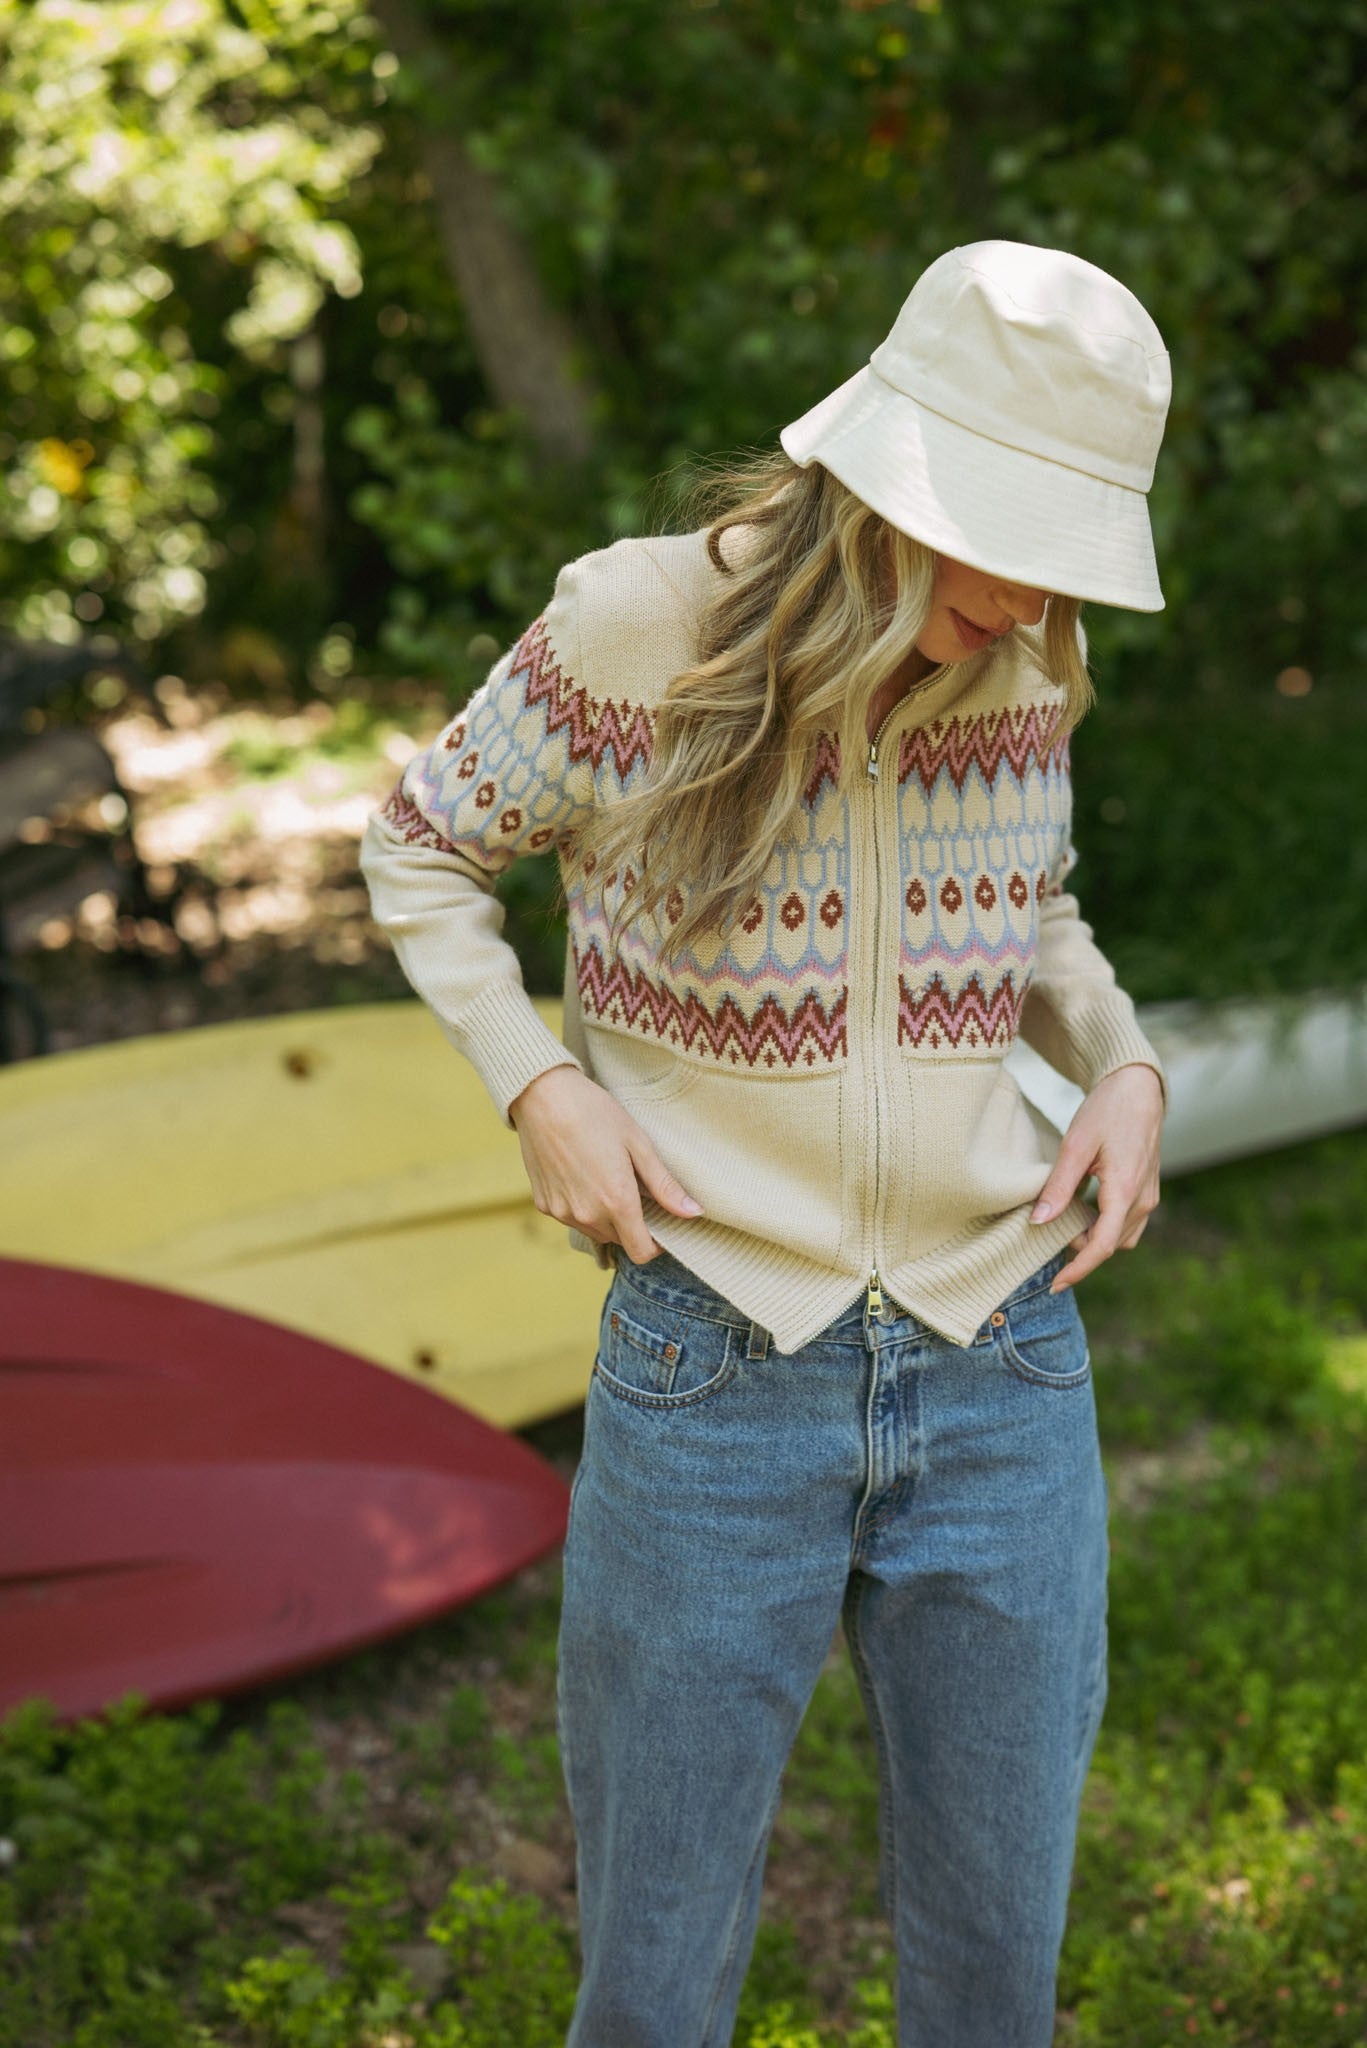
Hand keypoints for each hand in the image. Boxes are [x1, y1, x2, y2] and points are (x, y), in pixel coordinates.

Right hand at [507, 1064, 702, 1263]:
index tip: (659, 1223)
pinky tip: (581, 1174)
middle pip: (619, 1240)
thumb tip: (693, 1213)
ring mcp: (562, 1212)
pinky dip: (581, 1206)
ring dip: (606, 1217)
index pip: (641, 1252)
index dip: (655, 1244)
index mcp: (616, 1202)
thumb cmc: (595, 1113)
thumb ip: (664, 1185)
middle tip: (633, 1188)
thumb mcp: (638, 1144)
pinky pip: (571, 1218)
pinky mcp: (543, 1204)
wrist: (542, 1096)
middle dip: (631, 1224)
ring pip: (594, 1231)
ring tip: (606, 1178)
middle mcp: (587, 1215)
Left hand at [1028, 1062, 1163, 1292]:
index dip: (1077, 1270)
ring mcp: (1149, 1195)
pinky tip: (1083, 1211)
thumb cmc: (1107, 1111)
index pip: (1100, 1247)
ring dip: (1095, 1239)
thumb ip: (1058, 1187)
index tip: (1055, 1284)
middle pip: (1110, 1245)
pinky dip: (1106, 1226)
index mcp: (1125, 1190)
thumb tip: (1039, 1222)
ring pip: (1121, 1237)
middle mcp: (1143, 1199)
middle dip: (1081, 1251)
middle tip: (1047, 1241)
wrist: (1138, 1087)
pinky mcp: (1148, 1189)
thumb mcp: (1075, 1146)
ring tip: (1064, 1226)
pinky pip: (1128, 1222)